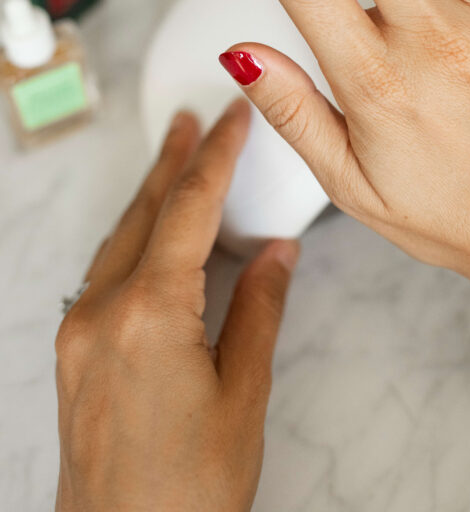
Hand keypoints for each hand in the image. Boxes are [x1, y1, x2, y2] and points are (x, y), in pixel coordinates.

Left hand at [55, 101, 298, 511]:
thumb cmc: (188, 494)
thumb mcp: (244, 395)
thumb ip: (260, 309)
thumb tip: (277, 253)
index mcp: (150, 313)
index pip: (190, 209)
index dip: (218, 155)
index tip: (235, 116)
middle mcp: (101, 312)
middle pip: (144, 212)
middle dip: (173, 161)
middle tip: (194, 118)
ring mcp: (78, 334)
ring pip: (119, 239)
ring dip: (150, 196)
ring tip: (175, 159)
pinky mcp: (72, 356)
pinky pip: (104, 273)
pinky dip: (133, 239)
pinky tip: (151, 234)